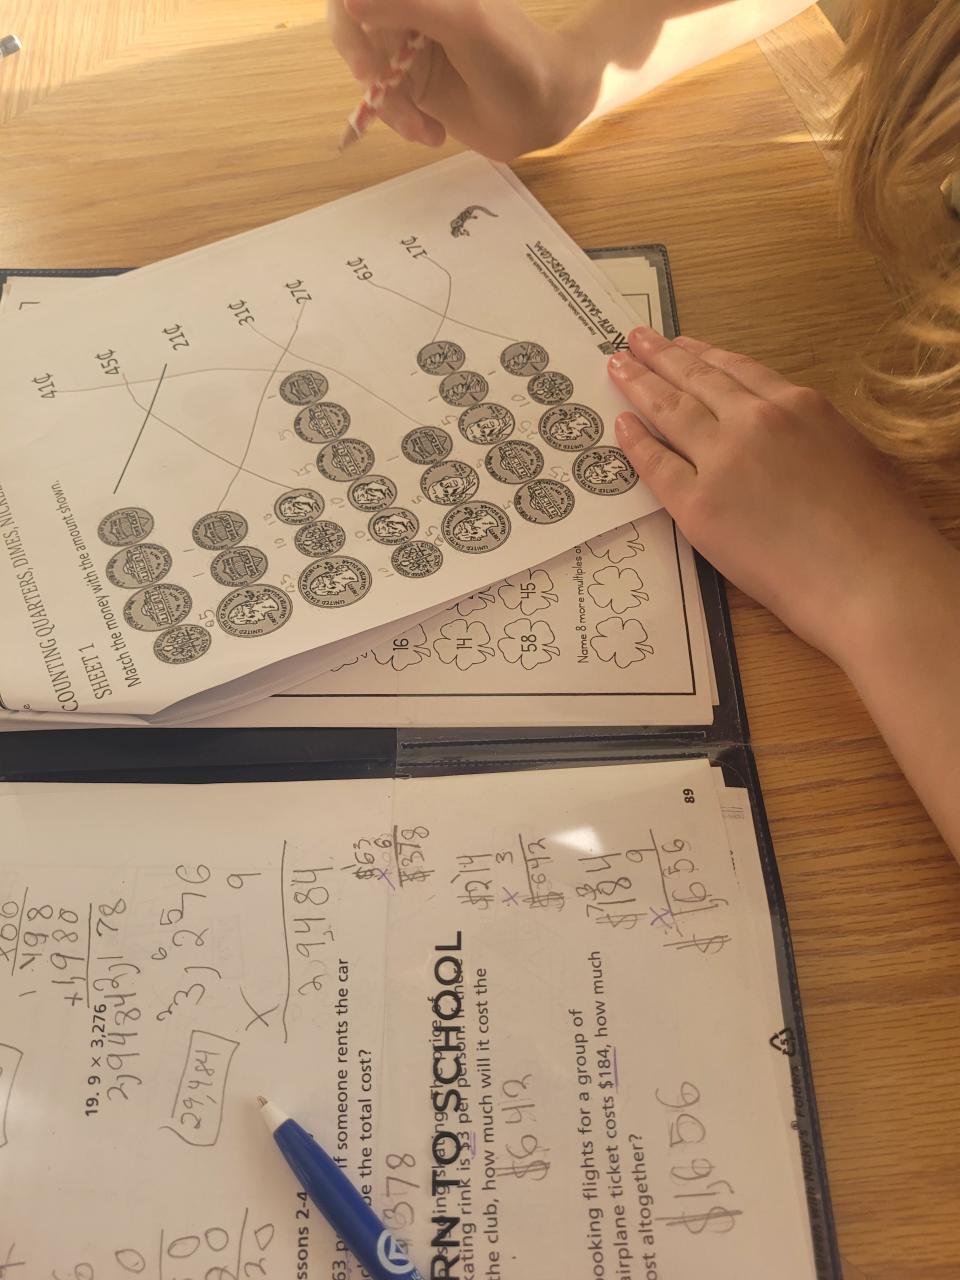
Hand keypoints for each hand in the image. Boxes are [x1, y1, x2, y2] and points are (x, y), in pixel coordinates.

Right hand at [328, 0, 592, 157]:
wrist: (543, 110)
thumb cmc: (513, 56)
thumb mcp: (462, 21)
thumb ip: (406, 4)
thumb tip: (348, 2)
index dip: (349, 23)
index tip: (364, 57)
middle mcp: (409, 11)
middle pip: (354, 31)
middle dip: (368, 68)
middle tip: (380, 91)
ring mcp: (408, 50)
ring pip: (367, 73)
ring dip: (390, 107)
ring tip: (423, 130)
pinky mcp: (413, 87)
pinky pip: (384, 103)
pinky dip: (401, 123)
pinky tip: (432, 134)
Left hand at [608, 327, 951, 667]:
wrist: (870, 578)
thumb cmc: (881, 529)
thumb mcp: (856, 453)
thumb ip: (816, 435)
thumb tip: (796, 439)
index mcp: (800, 405)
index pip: (739, 369)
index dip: (704, 354)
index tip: (681, 343)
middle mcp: (756, 421)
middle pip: (696, 379)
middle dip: (661, 356)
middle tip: (634, 338)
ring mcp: (723, 460)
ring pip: (670, 410)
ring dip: (639, 384)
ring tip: (617, 366)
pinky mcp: (698, 505)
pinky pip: (655, 466)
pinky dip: (634, 442)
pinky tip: (620, 426)